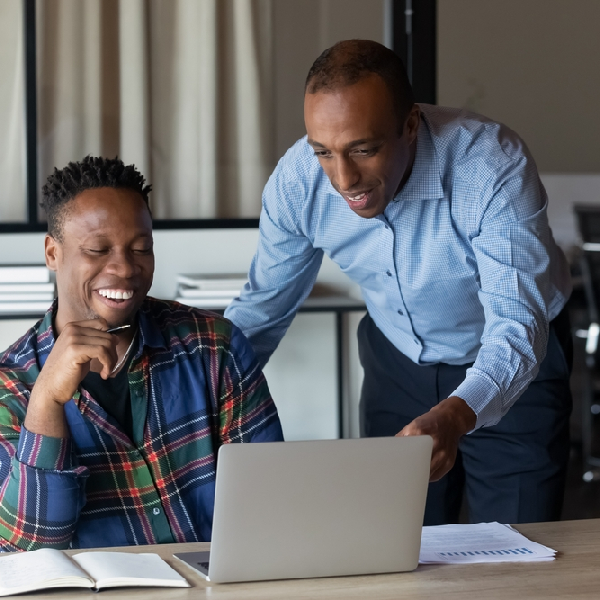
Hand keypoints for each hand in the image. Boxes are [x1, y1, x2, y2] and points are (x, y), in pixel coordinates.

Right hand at [24, 319, 117, 437]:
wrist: (50, 389)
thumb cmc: (67, 372)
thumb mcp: (81, 352)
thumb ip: (94, 342)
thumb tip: (115, 338)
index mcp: (73, 327)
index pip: (102, 323)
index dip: (110, 338)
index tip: (110, 353)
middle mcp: (72, 329)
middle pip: (106, 335)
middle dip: (113, 352)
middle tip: (109, 366)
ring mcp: (73, 338)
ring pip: (106, 343)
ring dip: (111, 360)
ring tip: (106, 371)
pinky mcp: (75, 350)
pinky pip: (102, 352)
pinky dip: (108, 364)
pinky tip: (104, 374)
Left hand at [396, 396, 475, 481]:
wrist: (450, 420)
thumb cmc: (428, 423)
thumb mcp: (412, 425)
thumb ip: (401, 437)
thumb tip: (389, 451)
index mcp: (418, 432)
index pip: (406, 452)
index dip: (400, 462)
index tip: (395, 467)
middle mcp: (432, 444)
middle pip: (417, 465)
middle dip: (409, 472)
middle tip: (402, 474)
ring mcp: (442, 455)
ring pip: (427, 474)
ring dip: (419, 477)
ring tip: (411, 477)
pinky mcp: (449, 463)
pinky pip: (436, 476)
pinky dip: (428, 477)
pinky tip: (423, 474)